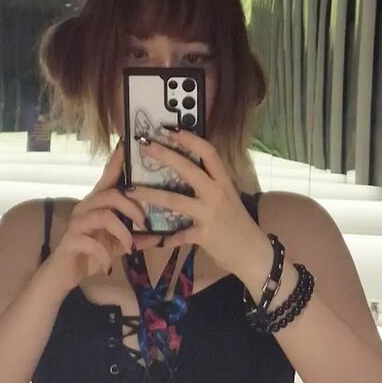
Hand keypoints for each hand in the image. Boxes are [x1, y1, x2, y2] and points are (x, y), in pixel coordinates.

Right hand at [41, 142, 148, 291]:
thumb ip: (135, 238)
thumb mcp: (117, 246)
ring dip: (123, 232)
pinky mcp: (72, 238)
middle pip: (112, 195)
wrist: (64, 274)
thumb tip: (160, 236)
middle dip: (133, 208)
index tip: (128, 144)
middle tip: (145, 224)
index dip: (117, 161)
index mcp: (97, 203)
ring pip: (104, 215)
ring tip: (130, 247)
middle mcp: (86, 207)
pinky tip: (109, 265)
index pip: (108, 177)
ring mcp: (78, 222)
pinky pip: (92, 241)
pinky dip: (105, 254)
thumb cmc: (90, 253)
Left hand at [127, 131, 268, 277]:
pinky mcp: (205, 235)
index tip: (171, 129)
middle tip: (144, 146)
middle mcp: (217, 193)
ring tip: (130, 190)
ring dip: (150, 195)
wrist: (251, 252)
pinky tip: (157, 239)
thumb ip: (209, 185)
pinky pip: (179, 235)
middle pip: (188, 169)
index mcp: (223, 182)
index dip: (190, 139)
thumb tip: (185, 171)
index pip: (209, 153)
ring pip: (175, 200)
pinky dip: (168, 237)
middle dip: (165, 156)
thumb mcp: (227, 198)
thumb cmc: (236, 223)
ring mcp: (210, 214)